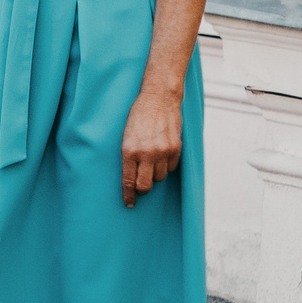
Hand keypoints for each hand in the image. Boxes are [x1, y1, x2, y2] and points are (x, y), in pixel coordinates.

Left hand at [120, 90, 181, 208]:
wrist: (159, 99)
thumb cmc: (137, 116)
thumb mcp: (125, 135)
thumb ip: (128, 155)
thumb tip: (131, 176)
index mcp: (129, 150)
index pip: (129, 181)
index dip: (128, 195)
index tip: (129, 203)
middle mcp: (147, 153)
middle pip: (146, 186)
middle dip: (141, 190)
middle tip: (139, 187)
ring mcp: (163, 152)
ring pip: (159, 178)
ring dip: (154, 176)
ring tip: (149, 164)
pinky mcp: (176, 149)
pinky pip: (171, 168)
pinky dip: (165, 167)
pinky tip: (160, 157)